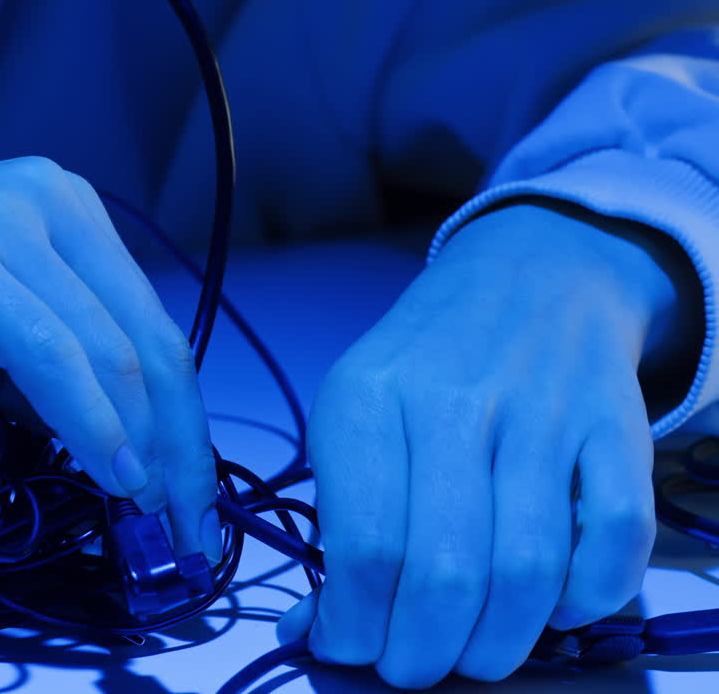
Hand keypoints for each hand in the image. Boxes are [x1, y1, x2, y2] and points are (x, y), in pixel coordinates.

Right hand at [0, 156, 220, 559]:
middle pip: (146, 341)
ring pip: (108, 349)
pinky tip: (110, 471)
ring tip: (149, 513)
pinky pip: (45, 352)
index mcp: (61, 208)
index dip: (183, 421)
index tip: (190, 495)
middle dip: (178, 444)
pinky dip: (86, 418)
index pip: (150, 327)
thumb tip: (122, 445)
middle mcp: (44, 197)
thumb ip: (47, 370)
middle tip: (188, 526)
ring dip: (143, 444)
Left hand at [277, 201, 698, 686]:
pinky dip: (586, 598)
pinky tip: (551, 605)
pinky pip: (616, 539)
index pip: (360, 546)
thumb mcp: (352, 415)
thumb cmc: (422, 363)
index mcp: (367, 397)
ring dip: (497, 644)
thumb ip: (336, 521)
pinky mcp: (618, 426)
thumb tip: (311, 632)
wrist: (528, 275)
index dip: (353, 625)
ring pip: (528, 570)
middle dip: (421, 653)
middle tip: (411, 666)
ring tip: (472, 653)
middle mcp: (454, 400)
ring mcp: (544, 412)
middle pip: (443, 573)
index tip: (347, 646)